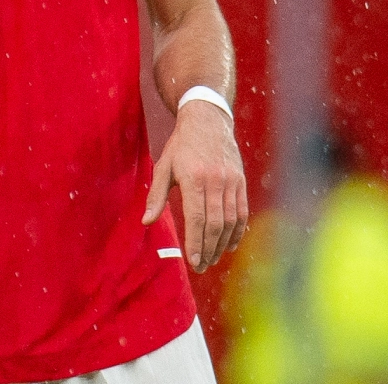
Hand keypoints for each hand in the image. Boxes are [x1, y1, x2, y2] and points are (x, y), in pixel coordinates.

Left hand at [143, 100, 247, 271]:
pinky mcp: (241, 182)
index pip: (197, 218)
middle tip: (201, 266)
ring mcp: (232, 182)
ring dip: (222, 244)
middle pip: (215, 224)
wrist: (208, 121)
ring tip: (212, 259)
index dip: (196, 243)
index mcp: (194, 178)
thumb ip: (156, 196)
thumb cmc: (181, 146)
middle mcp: (216, 181)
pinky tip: (229, 244)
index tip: (192, 262)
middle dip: (209, 249)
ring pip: (230, 221)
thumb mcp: (163, 167)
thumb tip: (146, 222)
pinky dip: (237, 231)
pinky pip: (242, 212)